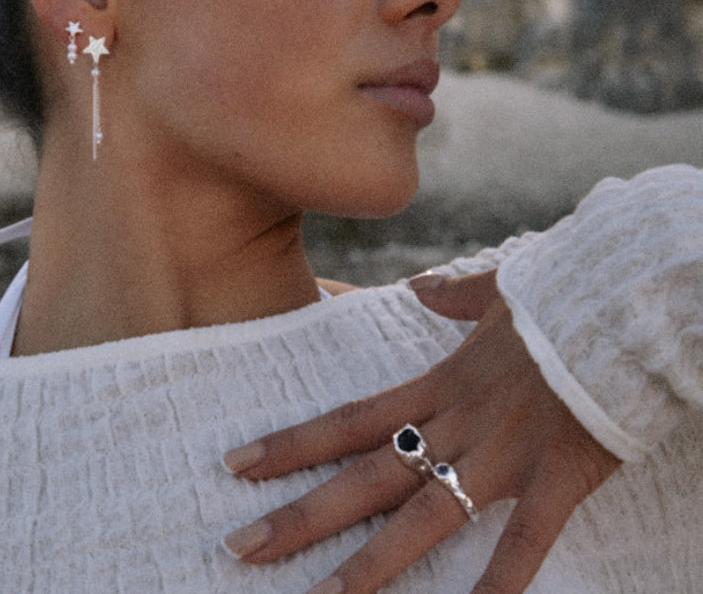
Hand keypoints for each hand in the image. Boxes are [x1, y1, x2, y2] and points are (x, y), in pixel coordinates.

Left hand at [221, 270, 620, 593]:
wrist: (616, 304)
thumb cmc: (557, 299)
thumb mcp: (494, 291)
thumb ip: (452, 296)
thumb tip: (424, 288)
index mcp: (437, 384)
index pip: (348, 418)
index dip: (290, 444)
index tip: (236, 463)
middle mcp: (456, 423)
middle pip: (366, 475)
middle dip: (300, 514)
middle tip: (240, 547)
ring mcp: (502, 455)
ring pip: (424, 518)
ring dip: (368, 565)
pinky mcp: (556, 478)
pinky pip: (523, 543)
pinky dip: (498, 585)